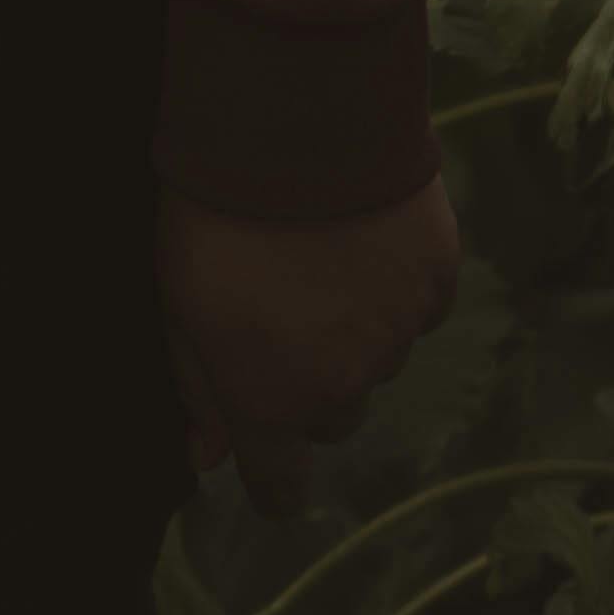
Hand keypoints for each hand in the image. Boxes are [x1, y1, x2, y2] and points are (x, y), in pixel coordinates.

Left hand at [159, 177, 459, 508]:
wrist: (296, 129)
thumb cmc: (215, 214)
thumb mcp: (176, 301)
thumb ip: (197, 386)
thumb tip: (206, 453)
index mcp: (271, 401)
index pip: (280, 485)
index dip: (273, 483)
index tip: (268, 469)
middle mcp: (344, 385)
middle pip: (332, 415)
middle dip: (310, 384)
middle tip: (281, 314)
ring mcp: (398, 335)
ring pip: (378, 357)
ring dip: (354, 327)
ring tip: (317, 255)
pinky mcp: (437, 282)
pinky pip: (416, 304)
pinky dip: (393, 283)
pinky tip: (362, 232)